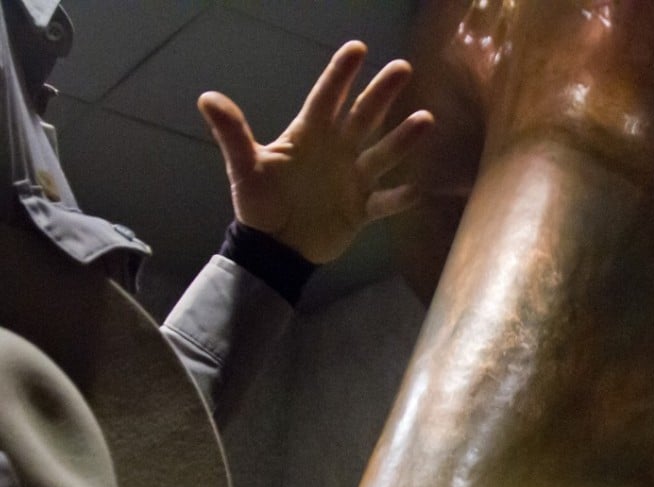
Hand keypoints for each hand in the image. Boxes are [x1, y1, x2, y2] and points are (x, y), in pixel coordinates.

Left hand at [198, 41, 434, 263]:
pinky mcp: (361, 209)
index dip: (341, 75)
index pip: (327, 98)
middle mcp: (337, 151)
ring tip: (425, 120)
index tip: (358, 49)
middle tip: (402, 68)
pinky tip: (419, 190)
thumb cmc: (260, 205)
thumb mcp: (245, 168)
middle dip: (382, 93)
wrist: (274, 250)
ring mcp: (352, 180)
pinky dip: (400, 199)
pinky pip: (384, 203)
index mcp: (310, 136)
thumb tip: (207, 98)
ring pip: (382, 154)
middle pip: (363, 117)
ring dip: (403, 139)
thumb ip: (233, 134)